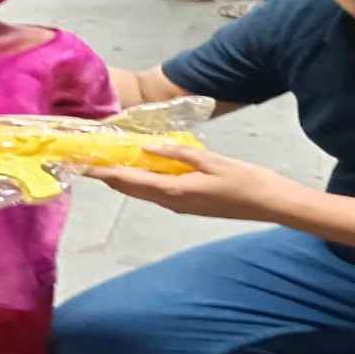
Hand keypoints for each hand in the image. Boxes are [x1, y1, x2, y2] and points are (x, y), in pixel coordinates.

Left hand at [81, 144, 297, 221]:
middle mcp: (173, 202)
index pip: (130, 180)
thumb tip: (146, 147)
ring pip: (144, 192)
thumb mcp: (211, 161)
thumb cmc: (244, 180)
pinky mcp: (190, 204)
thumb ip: (177, 154)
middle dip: (109, 176)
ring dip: (125, 179)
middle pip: (132, 189)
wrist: (269, 204)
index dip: (105, 173)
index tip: (84, 166)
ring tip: (108, 162)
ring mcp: (181, 206)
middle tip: (89, 161)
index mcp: (175, 191)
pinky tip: (142, 169)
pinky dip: (143, 181)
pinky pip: (158, 192)